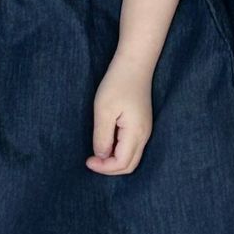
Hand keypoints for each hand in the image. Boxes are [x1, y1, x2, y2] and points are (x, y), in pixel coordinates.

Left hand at [87, 55, 153, 174]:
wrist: (134, 65)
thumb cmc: (117, 84)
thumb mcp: (103, 110)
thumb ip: (102, 136)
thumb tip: (101, 156)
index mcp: (136, 133)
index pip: (122, 163)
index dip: (104, 167)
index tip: (88, 160)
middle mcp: (144, 136)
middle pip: (129, 165)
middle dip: (109, 168)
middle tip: (91, 160)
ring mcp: (145, 131)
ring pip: (132, 158)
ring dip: (114, 161)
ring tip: (97, 153)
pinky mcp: (142, 125)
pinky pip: (132, 148)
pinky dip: (119, 152)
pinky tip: (106, 143)